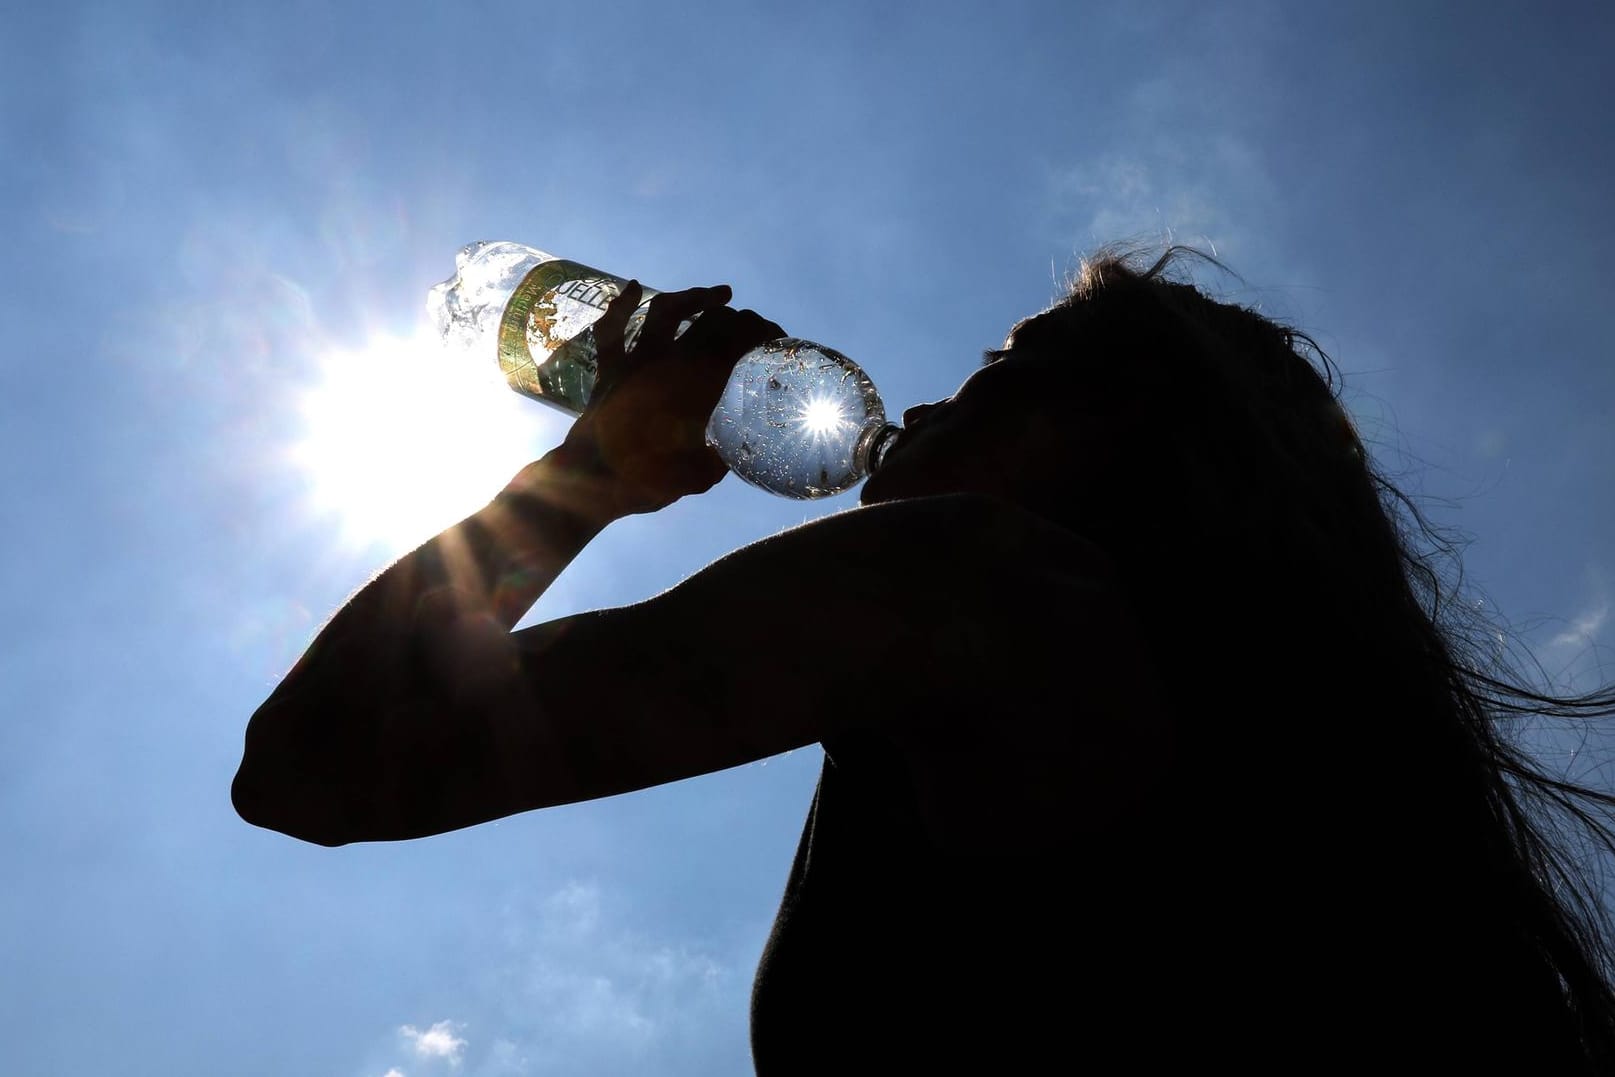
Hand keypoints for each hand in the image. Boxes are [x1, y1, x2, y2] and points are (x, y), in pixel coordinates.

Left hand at [555, 282, 785, 516]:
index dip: (761, 332)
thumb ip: (722, 454)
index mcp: (698, 385)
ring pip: (666, 312)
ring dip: (693, 298)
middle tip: (751, 324)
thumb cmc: (648, 481)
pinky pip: (613, 329)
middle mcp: (670, 362)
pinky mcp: (610, 368)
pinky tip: (636, 288)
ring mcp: (636, 360)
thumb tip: (737, 444)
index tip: (775, 336)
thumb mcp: (701, 474)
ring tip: (717, 296)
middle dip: (737, 318)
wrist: (591, 482)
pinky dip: (623, 305)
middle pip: (710, 323)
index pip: (738, 342)